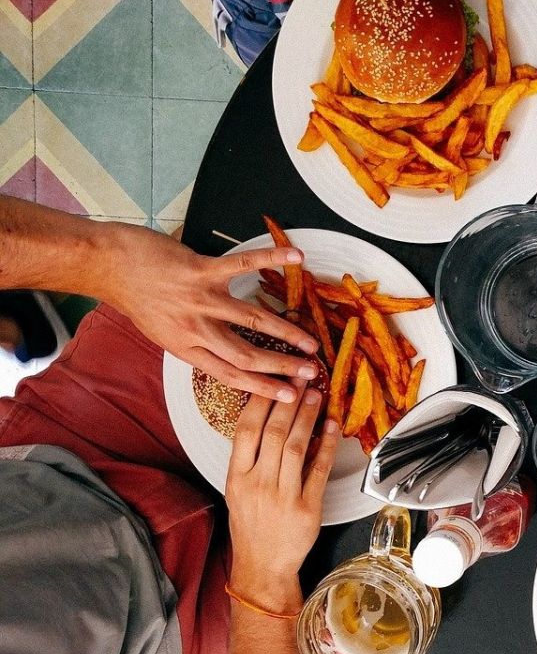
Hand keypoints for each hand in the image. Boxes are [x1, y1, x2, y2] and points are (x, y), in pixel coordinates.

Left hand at [98, 223, 318, 401]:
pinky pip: (243, 265)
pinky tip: (296, 257)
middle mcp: (195, 329)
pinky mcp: (201, 270)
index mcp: (186, 348)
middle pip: (247, 355)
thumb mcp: (162, 332)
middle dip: (282, 366)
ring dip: (286, 331)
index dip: (263, 388)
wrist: (108, 266)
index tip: (289, 396)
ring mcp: (200, 299)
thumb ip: (194, 342)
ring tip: (311, 341)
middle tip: (311, 372)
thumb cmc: (136, 297)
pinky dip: (271, 259)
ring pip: (252, 320)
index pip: (230, 375)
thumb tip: (225, 352)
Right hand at [225, 387, 338, 613]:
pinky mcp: (307, 508)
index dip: (261, 401)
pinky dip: (328, 446)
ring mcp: (283, 496)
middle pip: (274, 433)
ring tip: (316, 395)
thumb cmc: (251, 525)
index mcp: (236, 477)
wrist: (262, 566)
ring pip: (297, 447)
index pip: (246, 430)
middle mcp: (258, 484)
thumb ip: (250, 458)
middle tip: (301, 377)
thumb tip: (270, 419)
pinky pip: (319, 470)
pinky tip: (333, 426)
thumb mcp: (238, 490)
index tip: (274, 380)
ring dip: (308, 417)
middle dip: (289, 401)